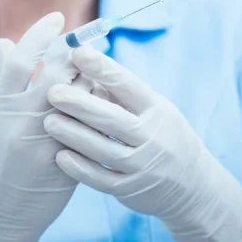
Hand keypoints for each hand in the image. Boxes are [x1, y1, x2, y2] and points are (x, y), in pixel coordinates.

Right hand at [0, 12, 78, 241]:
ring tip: (97, 61)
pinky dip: (98, 100)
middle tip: (88, 35)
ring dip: (91, 72)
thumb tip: (5, 41)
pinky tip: (103, 92)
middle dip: (76, 48)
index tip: (58, 18)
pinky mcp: (69, 156)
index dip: (42, 34)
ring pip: (81, 93)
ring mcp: (48, 140)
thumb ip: (1, 79)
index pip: (23, 58)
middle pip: (58, 70)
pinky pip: (92, 120)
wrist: (3, 211)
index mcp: (0, 106)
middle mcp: (24, 120)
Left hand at [44, 44, 241, 241]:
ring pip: (103, 149)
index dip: (101, 67)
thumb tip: (85, 65)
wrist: (192, 185)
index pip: (127, 84)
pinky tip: (60, 156)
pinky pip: (101, 179)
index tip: (77, 53)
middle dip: (80, 104)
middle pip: (112, 118)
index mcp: (156, 108)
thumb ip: (122, 93)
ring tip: (49, 121)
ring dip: (73, 135)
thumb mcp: (154, 109)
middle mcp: (152, 136)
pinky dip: (80, 168)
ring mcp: (142, 165)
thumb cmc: (163, 134)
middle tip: (53, 92)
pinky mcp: (131, 189)